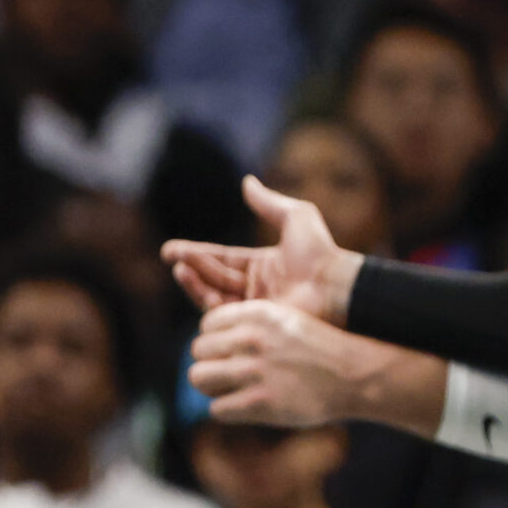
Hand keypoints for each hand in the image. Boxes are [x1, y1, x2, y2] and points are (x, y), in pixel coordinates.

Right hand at [163, 176, 361, 321]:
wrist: (335, 286)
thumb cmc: (321, 252)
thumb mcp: (295, 217)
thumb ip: (269, 202)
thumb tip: (247, 181)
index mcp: (263, 266)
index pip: (223, 259)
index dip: (198, 253)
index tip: (172, 250)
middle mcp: (257, 289)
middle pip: (215, 276)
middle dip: (192, 266)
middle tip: (172, 257)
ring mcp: (256, 309)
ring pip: (214, 295)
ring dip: (194, 283)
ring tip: (180, 269)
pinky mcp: (256, 325)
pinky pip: (225, 315)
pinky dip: (206, 301)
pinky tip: (197, 286)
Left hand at [189, 301, 375, 425]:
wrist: (353, 375)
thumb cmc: (317, 348)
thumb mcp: (282, 318)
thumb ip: (246, 324)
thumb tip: (207, 336)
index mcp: (255, 314)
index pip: (206, 325)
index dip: (215, 340)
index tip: (230, 351)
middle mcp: (250, 339)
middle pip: (197, 351)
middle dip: (210, 362)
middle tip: (228, 373)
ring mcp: (253, 371)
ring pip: (198, 378)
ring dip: (211, 386)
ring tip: (230, 390)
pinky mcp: (259, 403)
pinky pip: (217, 408)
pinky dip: (227, 410)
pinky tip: (243, 407)